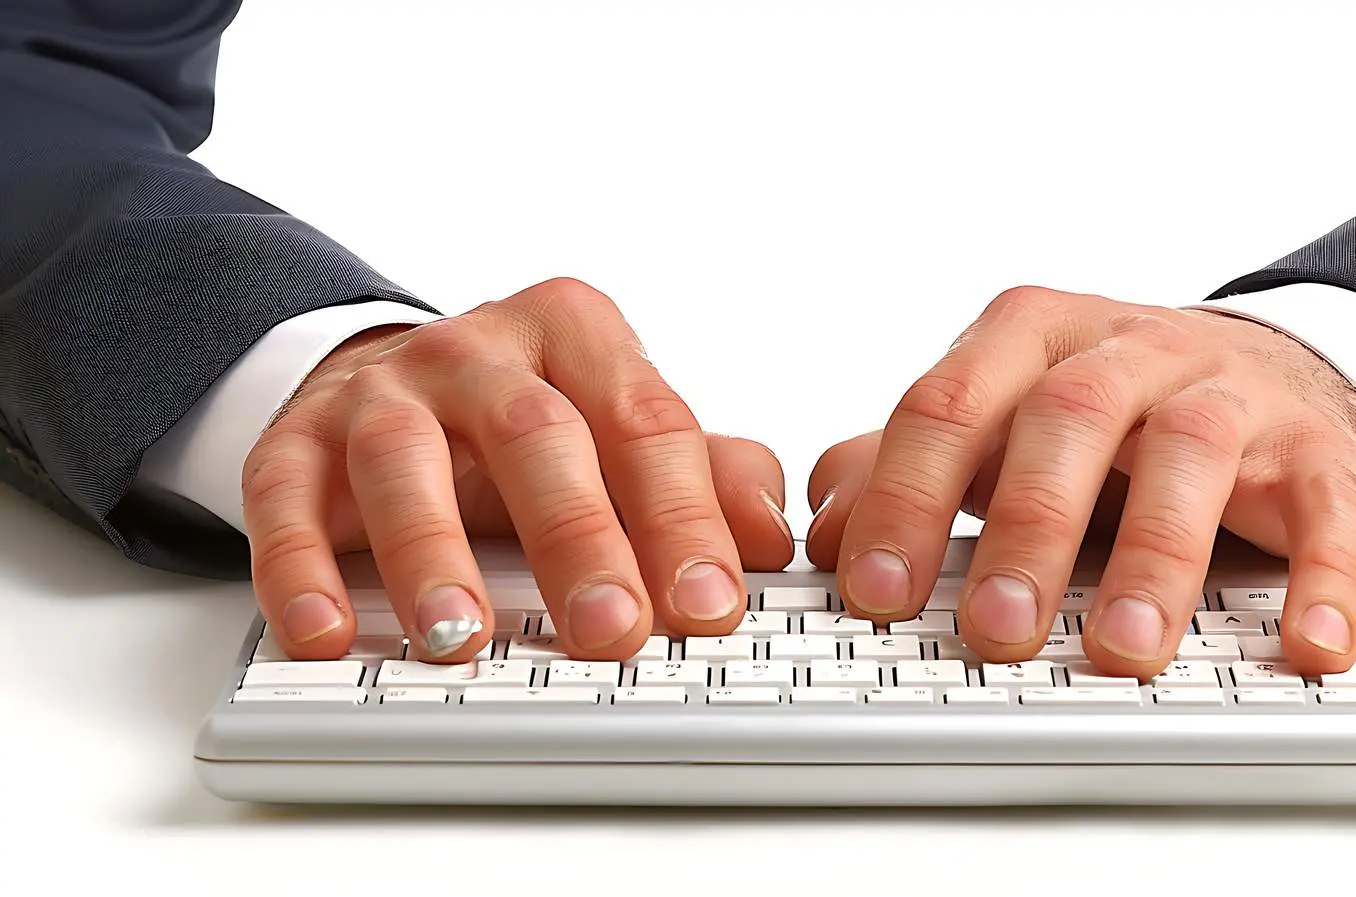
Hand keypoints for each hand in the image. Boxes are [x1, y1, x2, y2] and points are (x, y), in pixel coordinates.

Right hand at [244, 278, 792, 662]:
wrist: (390, 382)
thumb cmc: (528, 423)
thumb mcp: (618, 434)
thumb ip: (704, 475)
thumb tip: (769, 538)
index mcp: (577, 334)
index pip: (645, 423)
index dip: (681, 518)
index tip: (709, 605)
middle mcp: (479, 348)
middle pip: (536, 434)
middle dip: (578, 538)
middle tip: (611, 630)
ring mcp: (382, 389)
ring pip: (404, 461)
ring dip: (433, 556)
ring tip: (461, 640)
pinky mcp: (296, 438)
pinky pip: (287, 497)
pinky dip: (299, 568)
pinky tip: (325, 633)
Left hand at [806, 286, 1355, 678]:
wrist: (1256, 369)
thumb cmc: (1100, 415)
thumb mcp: (994, 423)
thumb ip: (904, 465)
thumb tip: (827, 529)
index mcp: (1026, 338)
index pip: (948, 405)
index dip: (905, 499)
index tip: (876, 593)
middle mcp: (1123, 350)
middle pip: (1066, 418)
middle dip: (1025, 528)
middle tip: (994, 631)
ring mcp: (1225, 391)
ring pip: (1192, 452)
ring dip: (1157, 556)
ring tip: (1124, 650)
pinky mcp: (1314, 447)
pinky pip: (1328, 505)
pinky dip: (1323, 578)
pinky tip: (1306, 646)